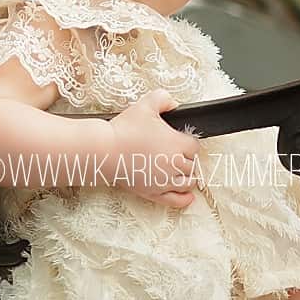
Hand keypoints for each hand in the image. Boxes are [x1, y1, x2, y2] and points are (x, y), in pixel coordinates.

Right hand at [105, 89, 200, 209]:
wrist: (104, 150)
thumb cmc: (124, 129)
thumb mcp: (145, 105)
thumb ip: (163, 99)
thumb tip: (174, 104)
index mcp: (177, 144)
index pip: (194, 146)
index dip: (188, 142)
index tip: (179, 140)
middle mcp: (174, 164)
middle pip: (193, 165)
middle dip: (186, 159)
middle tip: (176, 154)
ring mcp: (164, 181)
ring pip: (188, 183)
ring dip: (187, 176)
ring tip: (180, 171)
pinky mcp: (153, 193)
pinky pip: (176, 200)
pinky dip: (184, 199)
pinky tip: (188, 196)